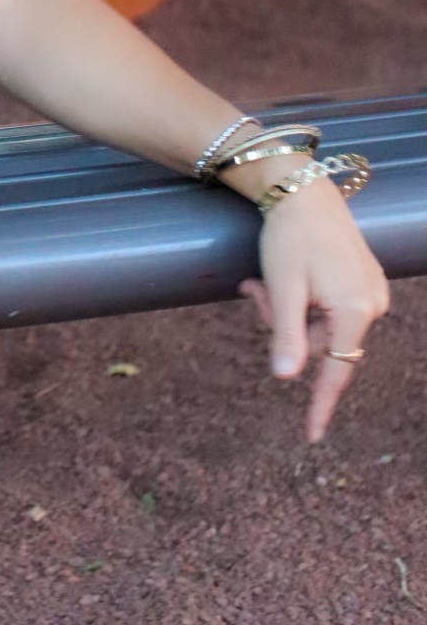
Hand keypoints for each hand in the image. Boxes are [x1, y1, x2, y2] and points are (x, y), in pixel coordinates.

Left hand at [238, 177, 389, 442]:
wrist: (303, 188)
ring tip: (262, 282)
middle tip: (254, 293)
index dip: (320, 404)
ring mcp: (370, 292)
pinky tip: (284, 279)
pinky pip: (330, 308)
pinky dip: (303, 302)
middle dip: (283, 327)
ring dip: (289, 312)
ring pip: (321, 325)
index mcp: (355, 310)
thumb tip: (285, 379)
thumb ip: (285, 335)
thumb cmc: (290, 235)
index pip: (337, 370)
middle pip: (320, 343)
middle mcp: (372, 304)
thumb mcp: (282, 287)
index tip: (311, 436)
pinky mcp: (363, 281)